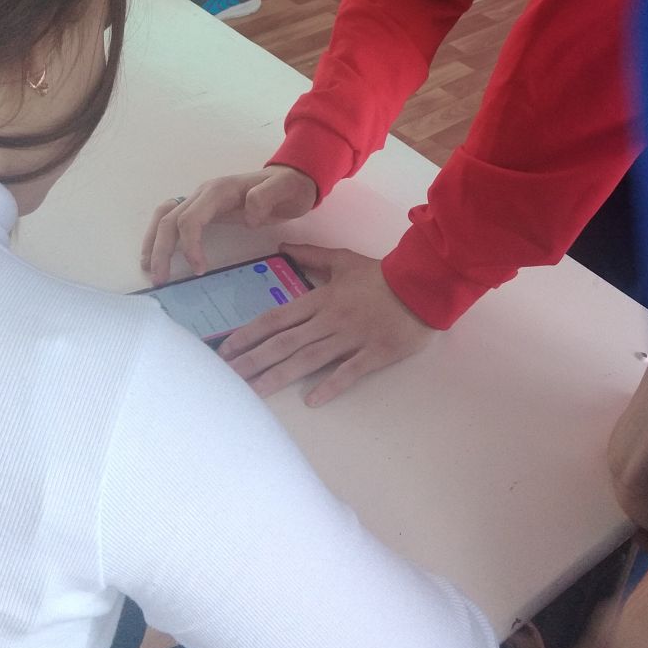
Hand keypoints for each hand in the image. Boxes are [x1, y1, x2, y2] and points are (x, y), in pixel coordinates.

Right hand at [143, 165, 319, 282]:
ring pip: (166, 217)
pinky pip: (174, 219)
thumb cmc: (290, 187)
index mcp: (220, 191)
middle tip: (160, 279)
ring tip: (149, 268)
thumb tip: (247, 214)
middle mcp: (204, 193)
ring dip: (154, 242)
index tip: (199, 269)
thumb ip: (267, 197)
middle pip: (170, 219)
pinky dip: (160, 236)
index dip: (189, 244)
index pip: (191, 218)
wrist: (293, 178)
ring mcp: (202, 200)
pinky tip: (158, 254)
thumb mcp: (288, 189)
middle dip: (161, 249)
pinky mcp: (204, 209)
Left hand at [218, 245, 432, 405]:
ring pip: (308, 359)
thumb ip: (311, 256)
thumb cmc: (382, 275)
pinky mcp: (374, 353)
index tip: (225, 349)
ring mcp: (351, 338)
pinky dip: (331, 385)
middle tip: (226, 379)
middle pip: (285, 342)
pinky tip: (311, 400)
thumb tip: (282, 247)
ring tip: (254, 392)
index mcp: (321, 299)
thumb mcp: (343, 260)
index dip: (250, 334)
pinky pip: (349, 371)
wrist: (422, 284)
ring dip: (279, 376)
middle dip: (253, 360)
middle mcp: (329, 320)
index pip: (277, 318)